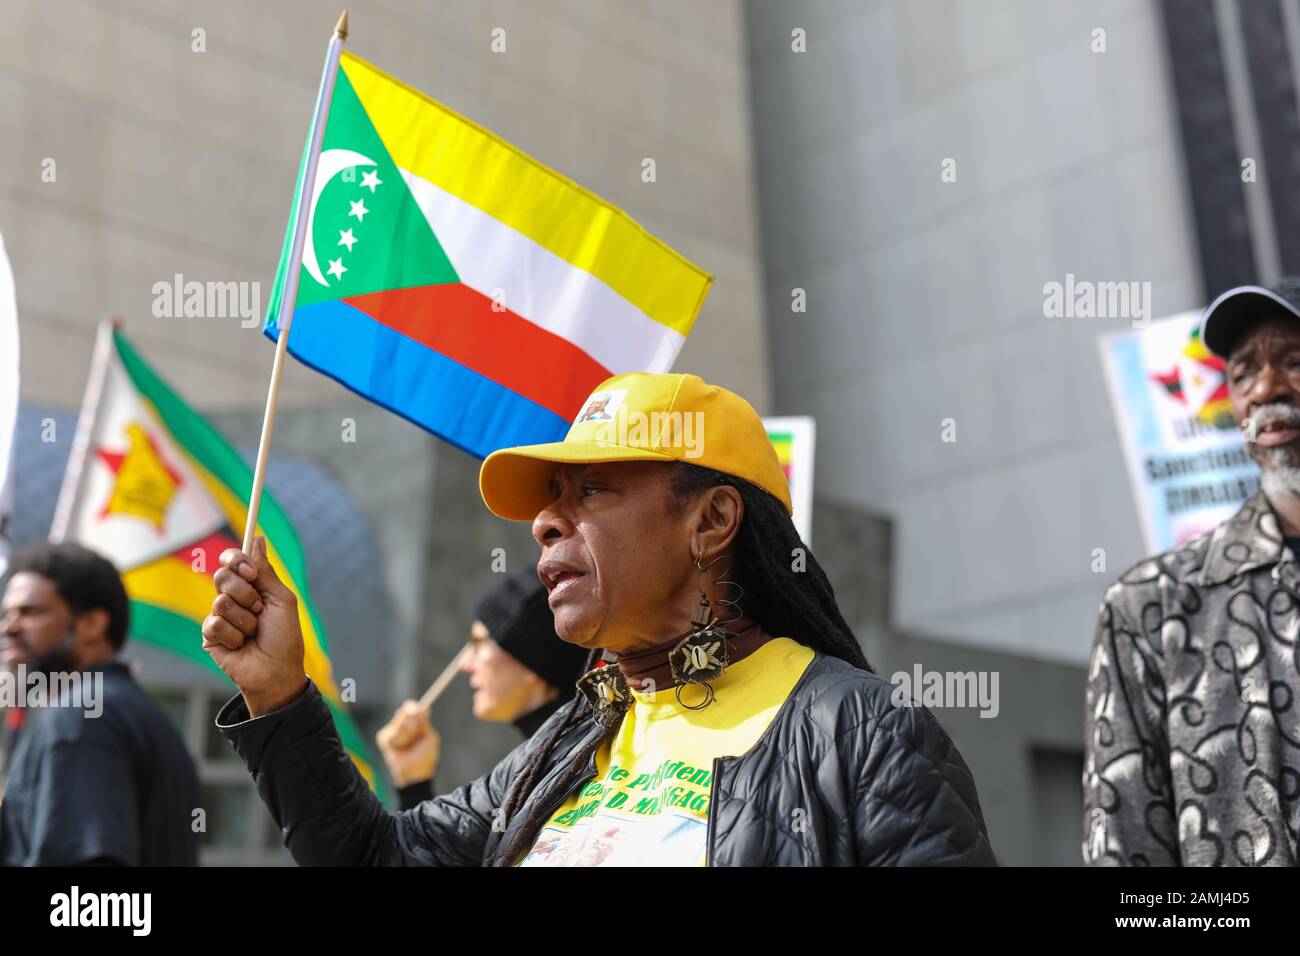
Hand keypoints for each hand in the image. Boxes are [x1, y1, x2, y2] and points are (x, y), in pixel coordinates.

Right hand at [203, 536, 307, 716]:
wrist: (277, 670)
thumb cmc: (284, 637)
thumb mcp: (281, 600)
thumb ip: (265, 572)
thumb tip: (258, 540)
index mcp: (250, 586)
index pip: (231, 561)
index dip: (236, 559)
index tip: (250, 571)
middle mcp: (232, 598)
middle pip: (221, 576)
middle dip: (244, 592)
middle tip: (258, 608)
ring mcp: (219, 616)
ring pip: (220, 601)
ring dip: (244, 619)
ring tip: (254, 632)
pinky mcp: (209, 635)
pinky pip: (214, 624)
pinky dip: (234, 635)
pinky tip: (241, 645)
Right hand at [376, 700, 440, 786]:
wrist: (415, 773)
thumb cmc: (426, 757)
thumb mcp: (430, 738)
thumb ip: (425, 724)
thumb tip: (424, 709)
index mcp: (416, 724)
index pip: (412, 709)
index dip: (414, 707)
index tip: (419, 708)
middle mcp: (404, 725)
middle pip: (404, 711)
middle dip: (411, 720)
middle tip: (416, 729)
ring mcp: (394, 731)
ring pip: (398, 722)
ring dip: (406, 733)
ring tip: (409, 745)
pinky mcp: (384, 739)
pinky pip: (390, 733)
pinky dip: (397, 740)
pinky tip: (399, 748)